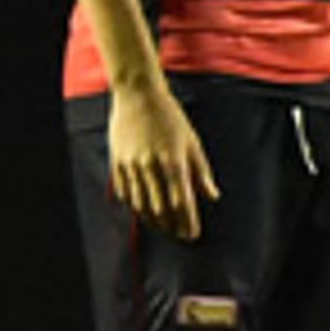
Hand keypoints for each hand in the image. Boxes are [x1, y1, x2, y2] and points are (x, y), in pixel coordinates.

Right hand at [105, 77, 216, 240]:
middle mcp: (151, 166)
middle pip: (161, 208)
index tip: (193, 234)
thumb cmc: (170, 117)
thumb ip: (201, 172)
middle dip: (172, 226)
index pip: (182, 202)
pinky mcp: (117, 162)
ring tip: (163, 228)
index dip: (187, 222)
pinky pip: (125, 192)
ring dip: (153, 221)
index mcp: (173, 161)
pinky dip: (135, 206)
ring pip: (141, 204)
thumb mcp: (192, 142)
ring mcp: (131, 165)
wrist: (138, 95)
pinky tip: (143, 212)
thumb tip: (212, 196)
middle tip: (180, 235)